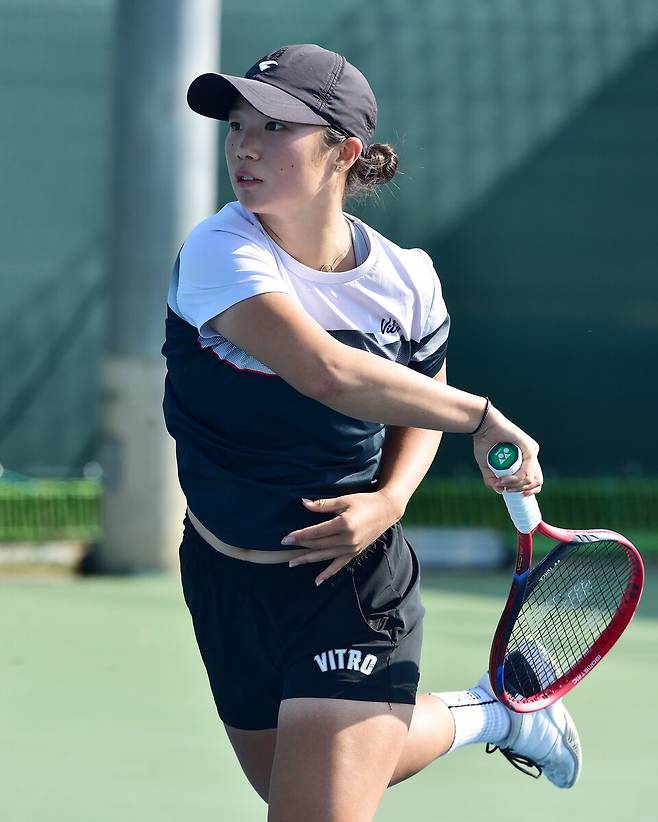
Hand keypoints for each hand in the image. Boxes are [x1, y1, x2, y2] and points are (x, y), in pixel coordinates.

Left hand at [281, 490, 402, 585]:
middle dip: (300, 547)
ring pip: (325, 556)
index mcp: (344, 524)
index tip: (286, 539)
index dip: (299, 536)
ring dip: (308, 560)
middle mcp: (347, 539)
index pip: (316, 532)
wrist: (387, 510)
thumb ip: (323, 504)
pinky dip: (328, 573)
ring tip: (292, 563)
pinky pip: (339, 565)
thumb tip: (304, 504)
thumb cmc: (365, 501)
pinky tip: (317, 580)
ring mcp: (352, 548)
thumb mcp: (343, 500)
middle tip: (284, 549)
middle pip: (319, 545)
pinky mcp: (355, 552)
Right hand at [472, 404, 542, 495]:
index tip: (514, 494)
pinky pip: (528, 470)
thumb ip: (492, 480)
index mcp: (525, 459)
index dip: (527, 491)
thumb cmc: (484, 443)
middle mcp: (531, 456)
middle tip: (506, 490)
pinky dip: (516, 478)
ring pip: (531, 478)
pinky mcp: (529, 447)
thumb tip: (500, 491)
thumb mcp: (486, 466)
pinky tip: (504, 479)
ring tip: (501, 483)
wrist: (482, 427)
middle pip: (537, 481)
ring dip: (516, 485)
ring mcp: (532, 451)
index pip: (534, 480)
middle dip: (521, 490)